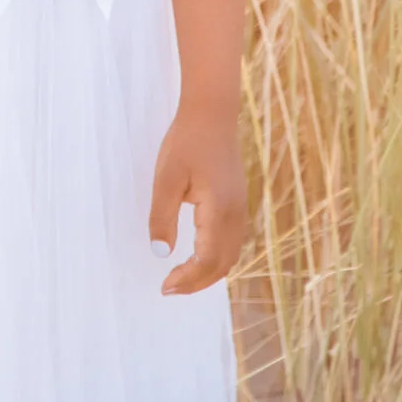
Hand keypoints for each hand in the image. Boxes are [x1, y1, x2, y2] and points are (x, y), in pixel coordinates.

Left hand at [148, 103, 245, 295]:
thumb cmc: (186, 142)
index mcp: (219, 212)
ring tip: (182, 277)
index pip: (207, 262)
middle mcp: (235, 215)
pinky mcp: (238, 202)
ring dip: (208, 272)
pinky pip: (232, 241)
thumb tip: (160, 254)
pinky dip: (216, 257)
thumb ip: (162, 217)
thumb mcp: (166, 178)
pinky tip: (198, 254)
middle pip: (222, 265)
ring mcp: (240, 209)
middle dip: (197, 282)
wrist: (212, 113)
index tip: (164, 287)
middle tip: (170, 288)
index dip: (187, 280)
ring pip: (230, 255)